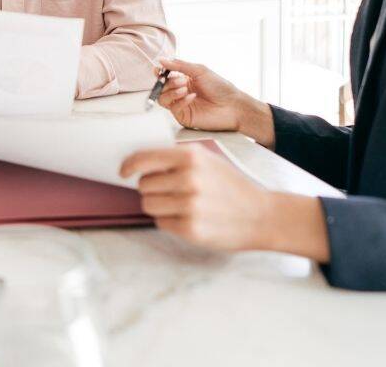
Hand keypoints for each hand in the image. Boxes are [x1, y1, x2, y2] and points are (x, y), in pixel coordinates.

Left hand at [120, 145, 271, 249]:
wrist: (262, 215)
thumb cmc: (232, 186)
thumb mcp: (208, 160)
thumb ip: (177, 158)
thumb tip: (140, 162)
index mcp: (191, 157)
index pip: (143, 159)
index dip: (129, 166)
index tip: (123, 171)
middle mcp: (188, 179)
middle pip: (143, 185)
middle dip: (151, 188)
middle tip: (169, 191)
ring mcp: (189, 205)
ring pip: (148, 204)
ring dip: (158, 205)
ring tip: (179, 204)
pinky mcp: (190, 229)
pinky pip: (161, 222)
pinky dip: (170, 221)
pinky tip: (189, 217)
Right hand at [156, 58, 275, 148]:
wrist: (232, 105)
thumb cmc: (220, 87)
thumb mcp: (200, 71)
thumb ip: (180, 65)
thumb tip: (161, 60)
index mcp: (183, 80)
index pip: (165, 76)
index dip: (159, 73)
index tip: (158, 70)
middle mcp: (180, 92)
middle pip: (161, 87)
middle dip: (167, 82)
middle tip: (180, 80)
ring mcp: (181, 104)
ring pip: (163, 98)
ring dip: (171, 91)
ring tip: (184, 89)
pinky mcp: (184, 116)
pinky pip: (173, 108)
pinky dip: (180, 101)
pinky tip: (191, 97)